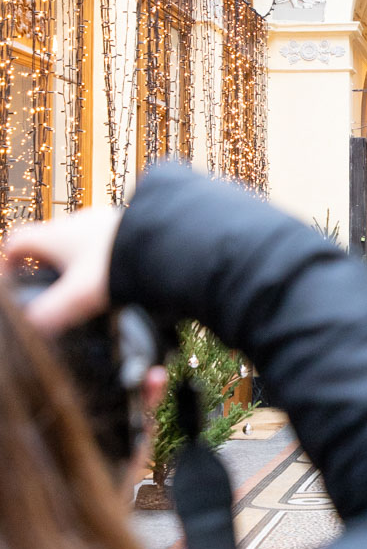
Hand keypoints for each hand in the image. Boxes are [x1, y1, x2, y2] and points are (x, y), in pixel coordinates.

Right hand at [2, 205, 120, 334]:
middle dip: (44, 265)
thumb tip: (30, 327)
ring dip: (74, 262)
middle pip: (48, 242)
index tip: (9, 279)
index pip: (17, 242)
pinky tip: (112, 277)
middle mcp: (77, 222)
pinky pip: (103, 242)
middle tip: (45, 289)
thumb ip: (51, 313)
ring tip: (80, 288)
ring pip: (78, 242)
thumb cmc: (121, 262)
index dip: (7, 262)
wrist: (168, 240)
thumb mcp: (79, 295)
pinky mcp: (127, 226)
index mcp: (57, 235)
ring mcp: (103, 221)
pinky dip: (100, 259)